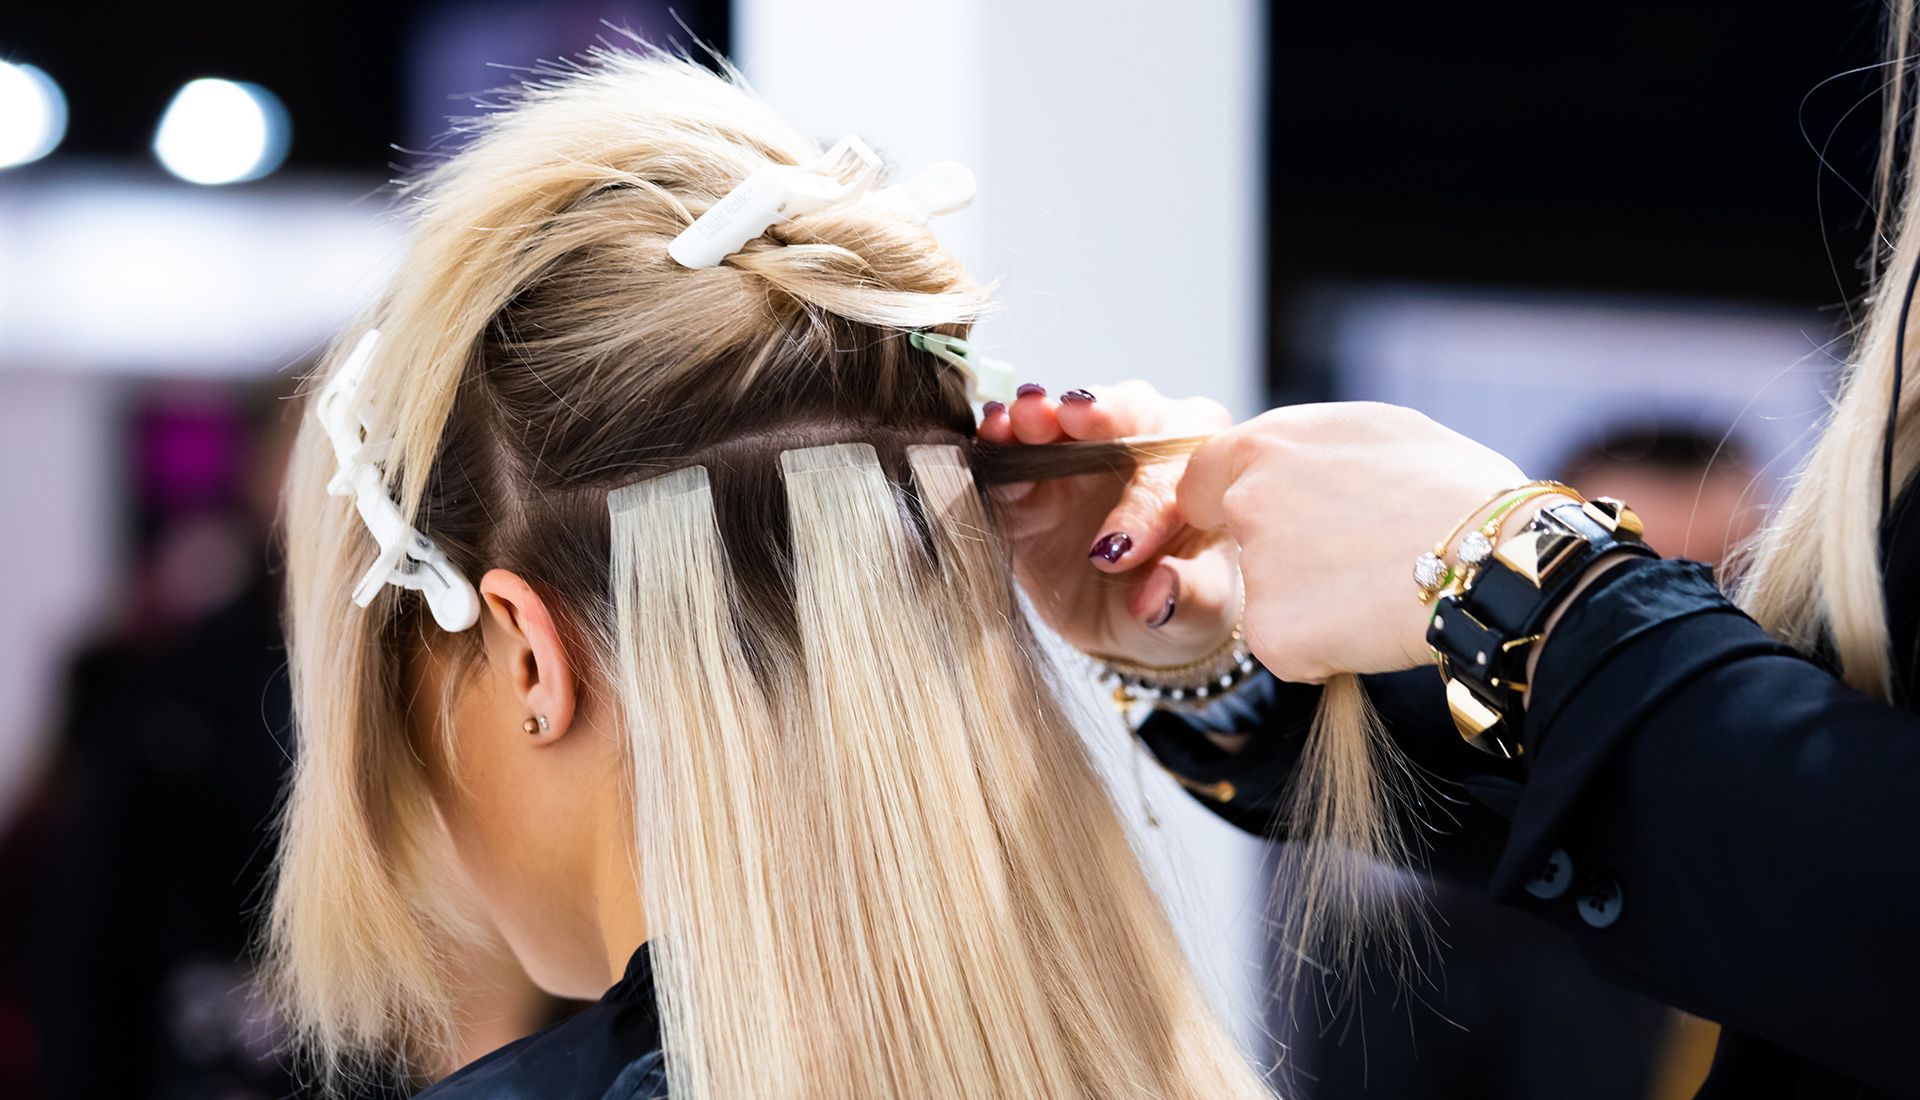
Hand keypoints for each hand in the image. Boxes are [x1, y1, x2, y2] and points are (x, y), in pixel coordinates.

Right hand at [979, 382, 1241, 667]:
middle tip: (1073, 415)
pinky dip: (999, 443)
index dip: (1143, 508)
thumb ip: (1186, 599)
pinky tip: (991, 436)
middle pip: (1125, 412)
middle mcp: (1143, 442)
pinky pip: (1012, 452)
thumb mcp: (1199, 611)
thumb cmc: (1184, 597)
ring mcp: (1080, 454)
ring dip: (1040, 416)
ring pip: (1064, 418)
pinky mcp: (1028, 480)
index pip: (1176, 474)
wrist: (1134, 615)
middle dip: (1096, 414)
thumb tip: (1154, 598)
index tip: (1117, 551)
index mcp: (1200, 466)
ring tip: (1021, 418)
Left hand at [1178, 401, 1529, 681]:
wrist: (1497, 561)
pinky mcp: (1272, 635)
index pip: (1201, 479)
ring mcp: (1257, 571)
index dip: (1228, 502)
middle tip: (1349, 558)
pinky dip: (1321, 648)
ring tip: (1377, 587)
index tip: (1269, 519)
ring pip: (1268, 595)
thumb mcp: (1377, 431)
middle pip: (1239, 540)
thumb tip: (1290, 464)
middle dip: (1280, 553)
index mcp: (1266, 445)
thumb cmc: (1455, 488)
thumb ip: (1309, 450)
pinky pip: (1287, 647)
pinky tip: (1373, 625)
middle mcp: (1247, 504)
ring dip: (1307, 601)